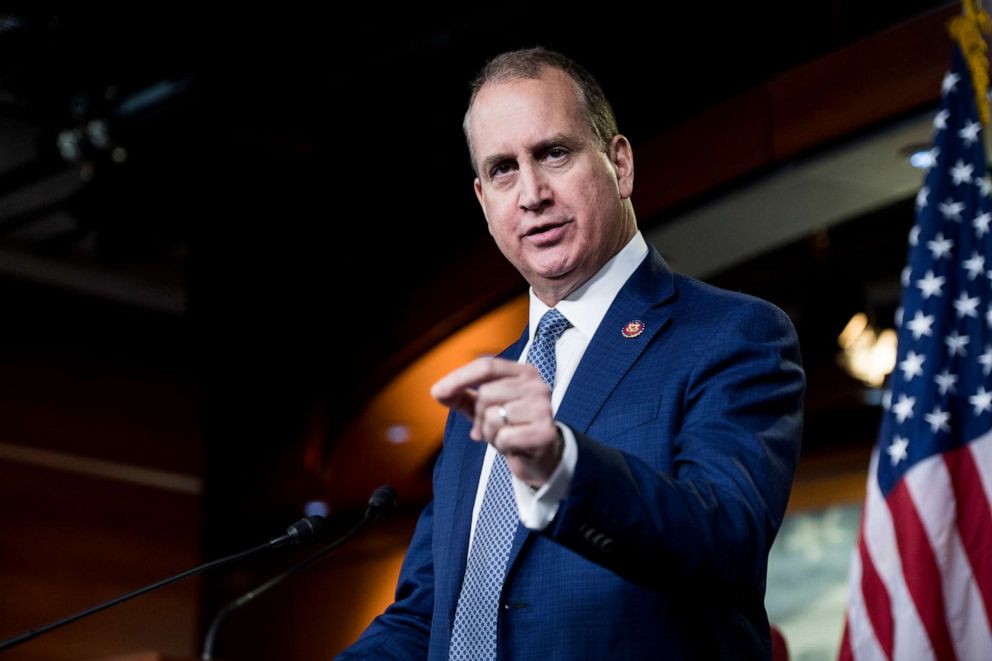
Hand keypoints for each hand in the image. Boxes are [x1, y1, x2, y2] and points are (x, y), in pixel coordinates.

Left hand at [431, 357, 562, 486]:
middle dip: (480, 416)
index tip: (437, 392)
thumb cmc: (510, 427)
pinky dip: (502, 446)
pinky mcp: (545, 432)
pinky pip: (504, 437)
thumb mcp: (484, 408)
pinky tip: (514, 447)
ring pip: (493, 417)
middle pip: (486, 393)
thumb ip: (461, 396)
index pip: (486, 366)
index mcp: (523, 372)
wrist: (540, 458)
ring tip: (505, 436)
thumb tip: (437, 391)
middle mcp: (537, 385)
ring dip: (491, 433)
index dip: (459, 378)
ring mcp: (543, 408)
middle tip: (492, 427)